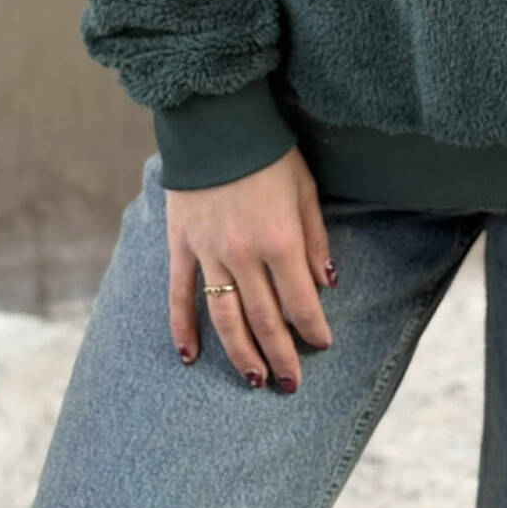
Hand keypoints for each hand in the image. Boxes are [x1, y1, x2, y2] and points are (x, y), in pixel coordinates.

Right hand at [167, 144, 335, 391]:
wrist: (216, 124)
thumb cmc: (269, 154)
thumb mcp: (304, 190)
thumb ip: (315, 239)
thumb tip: (326, 283)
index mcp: (279, 240)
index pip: (300, 301)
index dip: (313, 328)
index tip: (322, 345)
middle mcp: (243, 255)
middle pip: (264, 318)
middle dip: (281, 354)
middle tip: (291, 383)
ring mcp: (208, 252)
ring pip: (224, 317)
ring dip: (240, 352)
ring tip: (254, 379)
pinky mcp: (181, 245)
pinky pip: (180, 295)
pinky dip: (183, 328)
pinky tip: (189, 356)